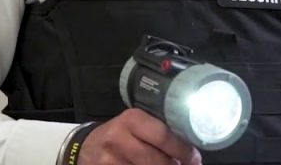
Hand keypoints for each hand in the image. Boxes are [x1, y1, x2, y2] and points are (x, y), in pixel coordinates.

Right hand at [78, 108, 201, 164]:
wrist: (86, 147)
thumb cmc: (119, 135)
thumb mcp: (134, 124)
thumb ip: (157, 130)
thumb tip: (189, 146)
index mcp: (131, 120)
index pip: (162, 136)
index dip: (182, 150)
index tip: (194, 158)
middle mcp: (119, 138)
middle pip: (156, 160)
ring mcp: (110, 160)